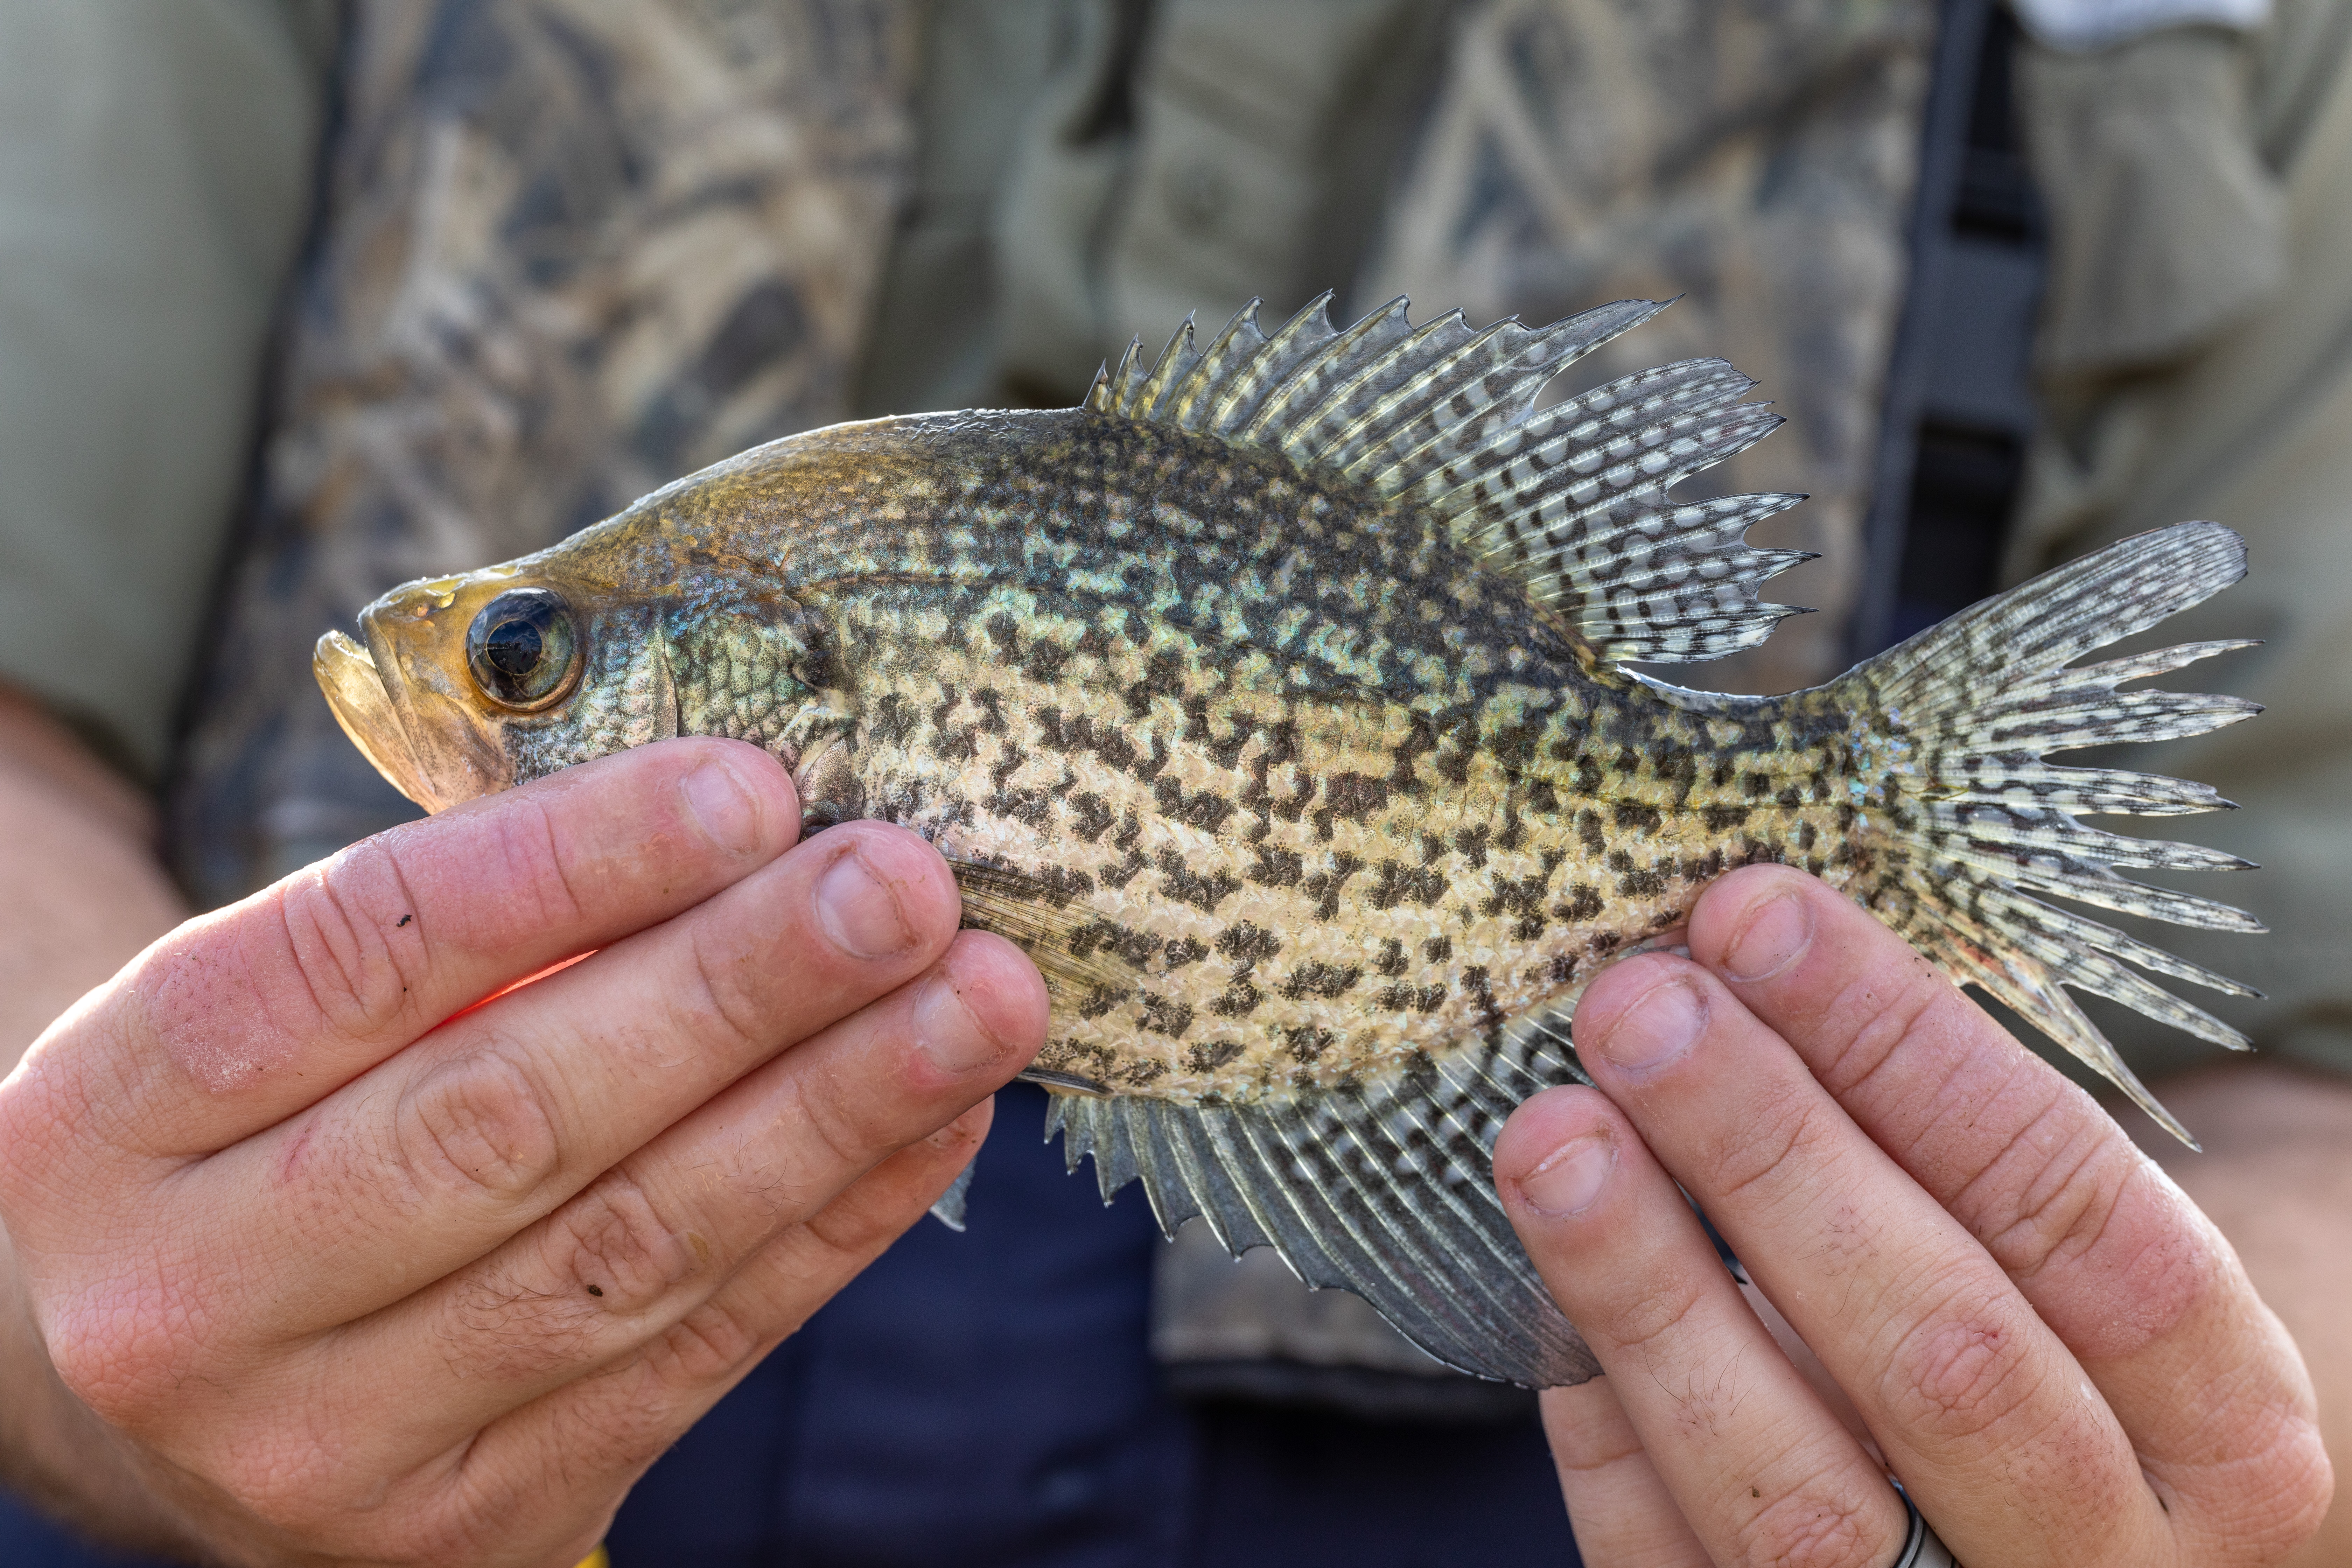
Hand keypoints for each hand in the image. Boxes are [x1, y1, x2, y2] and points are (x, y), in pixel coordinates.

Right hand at [0, 737, 1047, 1565]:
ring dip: (835, 1109)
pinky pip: (694, 1357)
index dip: (566, 866)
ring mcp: (332, 1446)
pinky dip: (836, 1227)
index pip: (358, 958)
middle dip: (737, 990)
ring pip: (631, 1251)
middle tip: (903, 882)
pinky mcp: (474, 1535)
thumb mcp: (266, 1026)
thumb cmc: (236, 1145)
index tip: (749, 788)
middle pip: (509, 1118)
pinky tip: (938, 1119)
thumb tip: (735, 829)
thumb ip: (457, 939)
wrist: (132, 1385)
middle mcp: (197, 1302)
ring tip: (980, 995)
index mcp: (109, 1119)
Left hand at [1495, 865, 2332, 1566]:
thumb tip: (1737, 988)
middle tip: (1639, 1005)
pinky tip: (1550, 1304)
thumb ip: (1943, 1175)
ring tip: (1551, 1134)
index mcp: (2229, 1437)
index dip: (1909, 1053)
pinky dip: (1606, 1431)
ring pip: (1795, 1492)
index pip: (2077, 1216)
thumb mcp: (2065, 1285)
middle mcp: (2115, 1563)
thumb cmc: (2052, 1372)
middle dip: (1770, 1153)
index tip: (1760, 920)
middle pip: (1940, 1350)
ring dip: (1654, 1291)